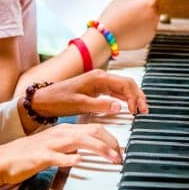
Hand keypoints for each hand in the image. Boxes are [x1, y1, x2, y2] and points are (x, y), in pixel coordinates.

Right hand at [0, 123, 121, 189]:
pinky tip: (79, 161)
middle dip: (111, 142)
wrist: (3, 159)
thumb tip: (84, 152)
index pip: (94, 128)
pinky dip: (69, 158)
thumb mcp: (54, 147)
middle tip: (122, 155)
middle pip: (92, 131)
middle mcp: (60, 134)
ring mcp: (51, 144)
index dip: (111, 138)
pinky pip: (57, 156)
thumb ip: (70, 147)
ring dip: (100, 149)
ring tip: (113, 158)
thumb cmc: (29, 155)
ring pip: (80, 141)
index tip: (121, 150)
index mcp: (65, 130)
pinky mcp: (41, 157)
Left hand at [31, 69, 148, 117]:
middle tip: (145, 111)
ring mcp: (99, 83)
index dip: (134, 97)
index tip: (137, 111)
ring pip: (123, 88)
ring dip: (133, 98)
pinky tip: (129, 108)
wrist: (43, 100)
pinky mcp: (96, 90)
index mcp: (99, 77)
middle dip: (138, 97)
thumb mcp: (79, 104)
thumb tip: (120, 107)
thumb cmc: (58, 100)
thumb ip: (100, 105)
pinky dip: (124, 100)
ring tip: (141, 111)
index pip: (125, 84)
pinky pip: (115, 93)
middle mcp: (101, 78)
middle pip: (127, 84)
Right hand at [97, 0, 162, 49]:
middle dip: (147, 7)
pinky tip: (130, 29)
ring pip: (152, 20)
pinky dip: (142, 30)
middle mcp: (153, 16)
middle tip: (133, 9)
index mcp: (148, 3)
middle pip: (155, 7)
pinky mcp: (148, 39)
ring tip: (129, 21)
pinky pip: (148, 31)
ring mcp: (152, 29)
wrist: (106, 37)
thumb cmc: (112, 16)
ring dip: (145, 18)